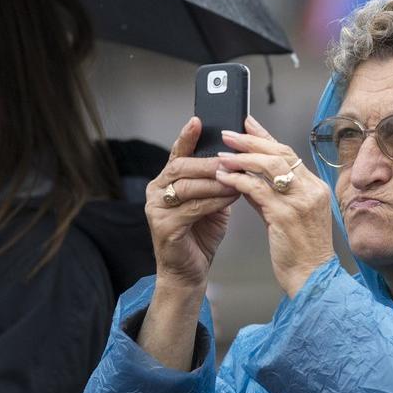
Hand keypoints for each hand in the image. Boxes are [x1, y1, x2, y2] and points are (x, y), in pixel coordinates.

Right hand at [147, 117, 241, 290]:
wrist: (189, 271)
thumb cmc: (200, 235)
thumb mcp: (211, 201)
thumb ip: (216, 181)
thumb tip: (234, 161)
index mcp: (167, 181)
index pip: (177, 154)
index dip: (187, 137)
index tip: (198, 120)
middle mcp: (156, 191)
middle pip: (181, 167)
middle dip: (209, 162)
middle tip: (233, 160)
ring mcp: (156, 209)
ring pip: (187, 186)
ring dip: (215, 182)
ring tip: (236, 180)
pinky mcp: (163, 226)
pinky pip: (191, 208)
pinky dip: (213, 202)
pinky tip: (229, 198)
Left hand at [215, 115, 334, 297]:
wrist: (311, 278)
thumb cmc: (300, 252)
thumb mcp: (286, 216)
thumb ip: (269, 194)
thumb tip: (246, 176)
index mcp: (315, 188)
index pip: (288, 154)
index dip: (265, 137)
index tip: (248, 124)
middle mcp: (311, 190)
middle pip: (280, 154)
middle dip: (251, 141)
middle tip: (229, 134)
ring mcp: (300, 202)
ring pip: (269, 167)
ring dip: (242, 158)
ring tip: (222, 154)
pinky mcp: (285, 215)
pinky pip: (258, 190)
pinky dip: (238, 180)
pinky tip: (224, 178)